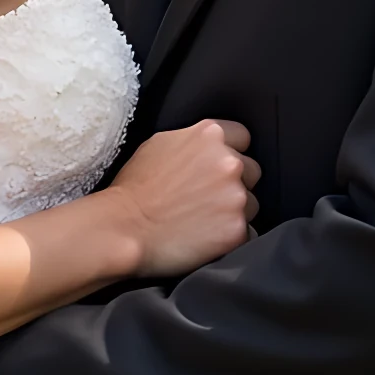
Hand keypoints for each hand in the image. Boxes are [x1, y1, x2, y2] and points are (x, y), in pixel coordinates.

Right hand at [110, 117, 258, 276]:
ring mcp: (237, 197)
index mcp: (210, 135)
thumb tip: (209, 148)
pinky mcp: (237, 231)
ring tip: (201, 221)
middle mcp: (230, 162)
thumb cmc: (133, 189)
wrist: (123, 228)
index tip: (214, 168)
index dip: (230, 152)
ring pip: (252, 204)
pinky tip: (206, 239)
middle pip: (251, 171)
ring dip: (234, 212)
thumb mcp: (160, 144)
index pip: (243, 137)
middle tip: (205, 198)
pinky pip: (248, 233)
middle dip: (234, 183)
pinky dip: (231, 238)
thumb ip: (194, 141)